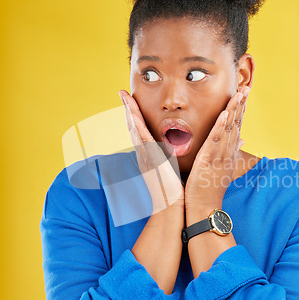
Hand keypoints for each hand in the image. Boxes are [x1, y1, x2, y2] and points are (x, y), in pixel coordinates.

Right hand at [119, 90, 184, 213]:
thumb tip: (176, 148)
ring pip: (135, 130)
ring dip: (129, 112)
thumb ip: (170, 157)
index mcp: (149, 155)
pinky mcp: (149, 160)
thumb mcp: (171, 168)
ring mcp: (144, 157)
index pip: (141, 131)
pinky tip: (131, 115)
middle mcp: (144, 154)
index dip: (135, 115)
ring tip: (124, 97)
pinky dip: (135, 126)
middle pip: (133, 127)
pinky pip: (141, 140)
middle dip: (128, 109)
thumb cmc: (174, 191)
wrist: (171, 206)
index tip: (132, 101)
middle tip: (123, 93)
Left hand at [185, 86, 248, 209]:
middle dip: (241, 106)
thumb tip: (242, 141)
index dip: (241, 111)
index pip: (236, 128)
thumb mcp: (222, 169)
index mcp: (228, 154)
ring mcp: (219, 156)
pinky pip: (216, 141)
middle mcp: (227, 153)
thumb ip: (230, 153)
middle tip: (246, 88)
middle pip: (236, 125)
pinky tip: (224, 113)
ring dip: (234, 111)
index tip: (244, 95)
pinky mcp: (208, 161)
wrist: (204, 208)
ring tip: (239, 94)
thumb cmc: (209, 190)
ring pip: (229, 130)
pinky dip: (221, 126)